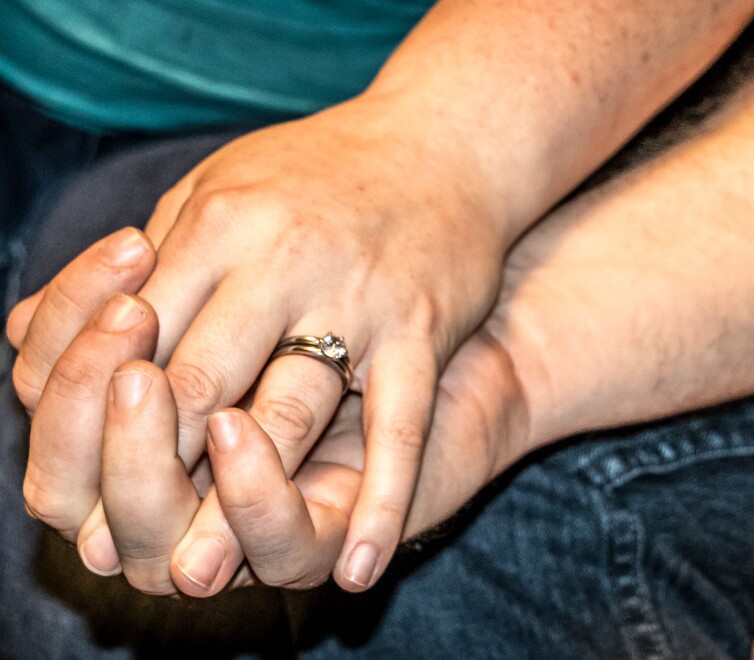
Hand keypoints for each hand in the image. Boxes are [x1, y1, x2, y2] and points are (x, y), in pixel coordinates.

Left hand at [10, 96, 511, 590]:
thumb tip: (32, 330)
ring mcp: (361, 296)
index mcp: (223, 219)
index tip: (89, 472)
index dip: (110, 412)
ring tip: (209, 573)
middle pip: (199, 379)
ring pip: (292, 411)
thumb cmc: (318, 175)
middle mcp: (287, 256)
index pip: (143, 331)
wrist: (442, 147)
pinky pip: (401, 429)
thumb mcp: (219, 188)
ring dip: (244, 499)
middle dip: (155, 463)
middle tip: (120, 540)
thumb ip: (141, 260)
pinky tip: (357, 567)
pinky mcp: (422, 328)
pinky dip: (380, 502)